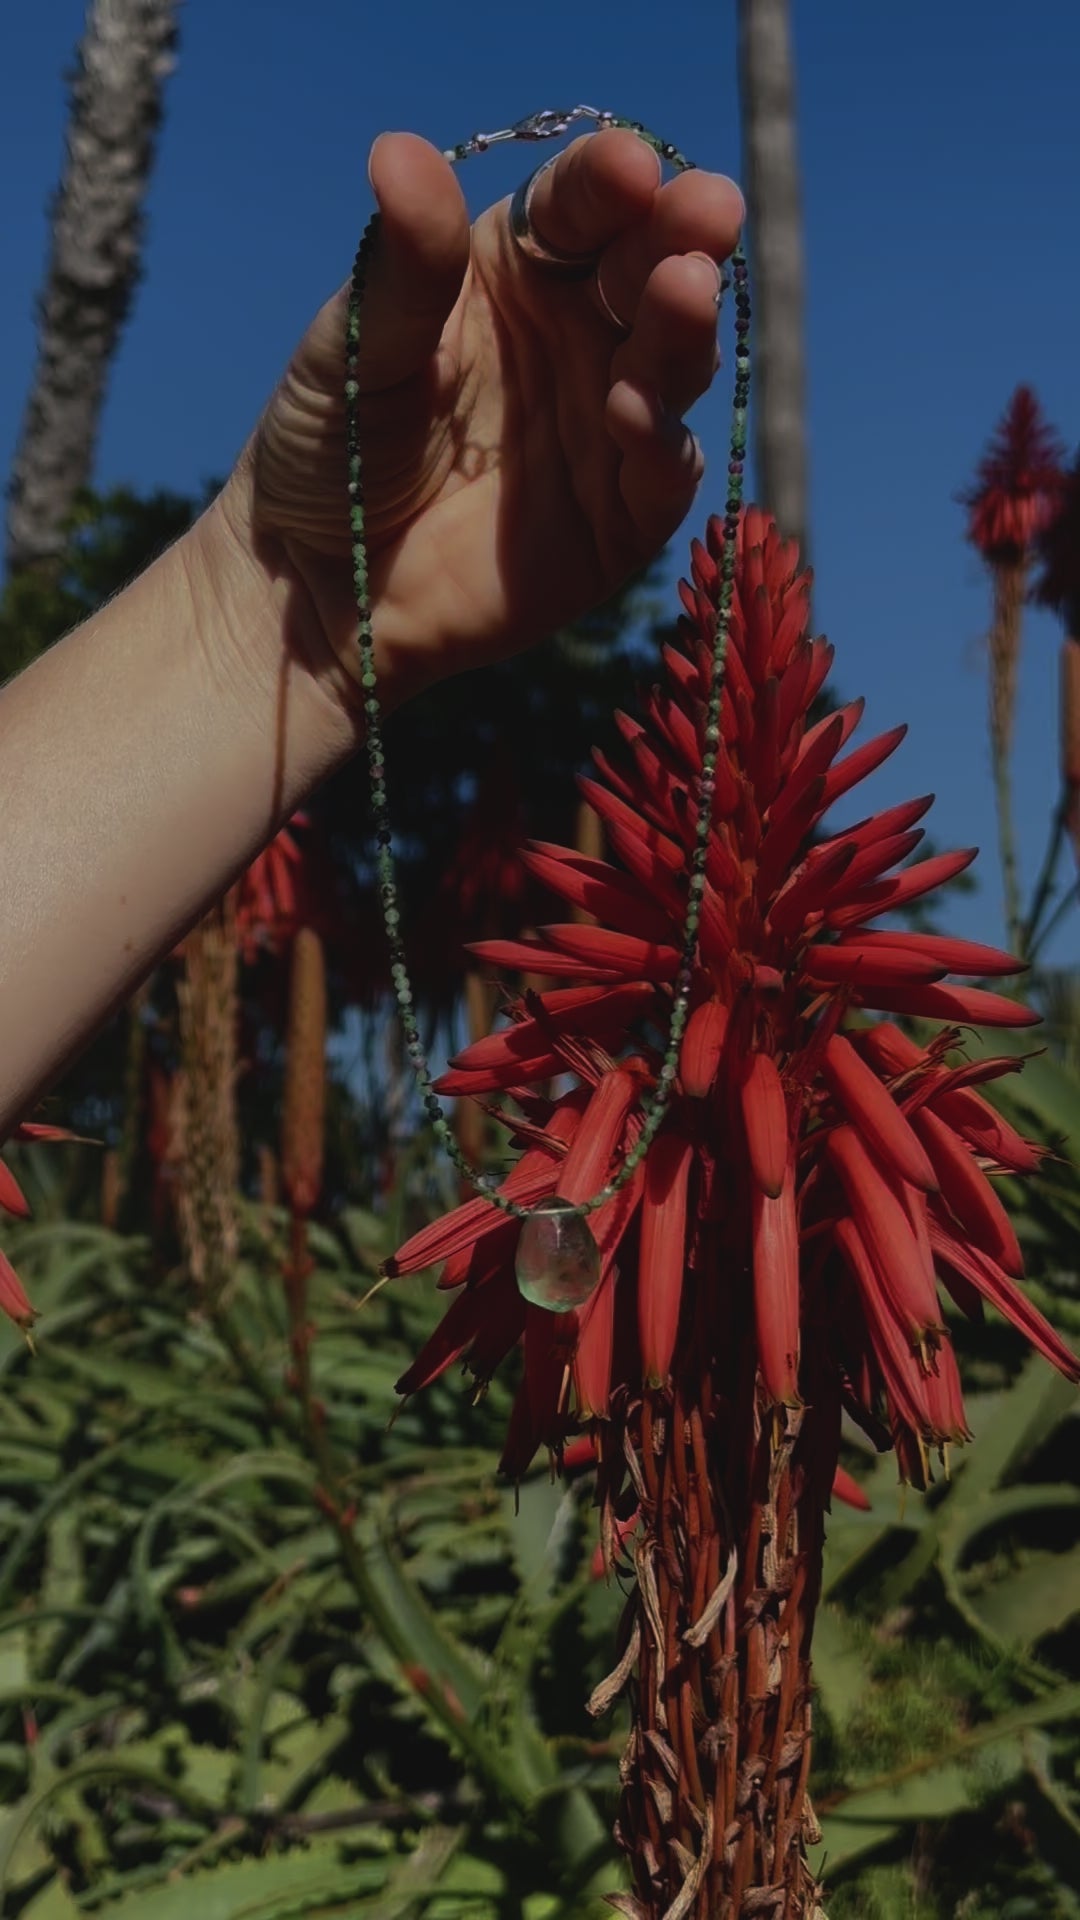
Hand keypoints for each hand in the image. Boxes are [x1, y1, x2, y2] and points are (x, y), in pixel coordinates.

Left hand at [219, 128, 743, 709]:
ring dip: (684, 328)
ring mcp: (608, 425)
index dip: (609, 184)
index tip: (628, 165)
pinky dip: (662, 443)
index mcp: (518, 272)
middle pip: (648, 272)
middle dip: (683, 238)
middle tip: (707, 213)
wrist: (319, 586)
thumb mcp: (354, 350)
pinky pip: (662, 473)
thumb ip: (402, 266)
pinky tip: (635, 411)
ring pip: (673, 364)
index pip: (579, 210)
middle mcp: (579, 337)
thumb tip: (399, 148)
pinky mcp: (621, 517)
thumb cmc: (328, 449)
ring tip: (683, 291)